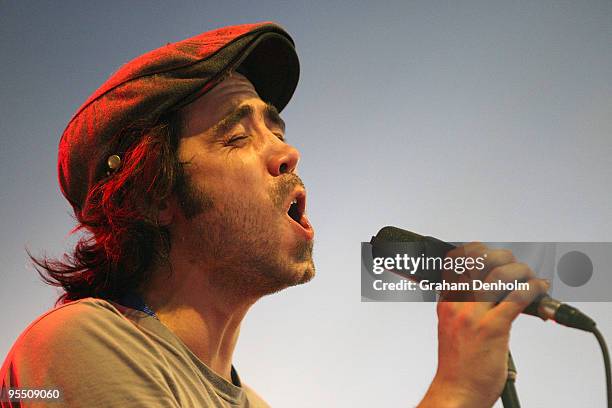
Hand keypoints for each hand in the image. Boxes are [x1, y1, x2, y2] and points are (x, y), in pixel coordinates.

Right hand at [419, 243, 548, 407]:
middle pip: (478, 261)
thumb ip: (460, 307)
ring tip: (530, 277)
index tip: (489, 252)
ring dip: (521, 270)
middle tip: (513, 264)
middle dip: (501, 256)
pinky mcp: (493, 328)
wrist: (457, 391)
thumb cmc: (457, 365)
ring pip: (500, 274)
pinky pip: (517, 297)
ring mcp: (474, 315)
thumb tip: (482, 291)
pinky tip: (539, 288)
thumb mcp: (450, 327)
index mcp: (446, 303)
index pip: (454, 262)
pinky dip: (533, 288)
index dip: (474, 250)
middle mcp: (457, 304)